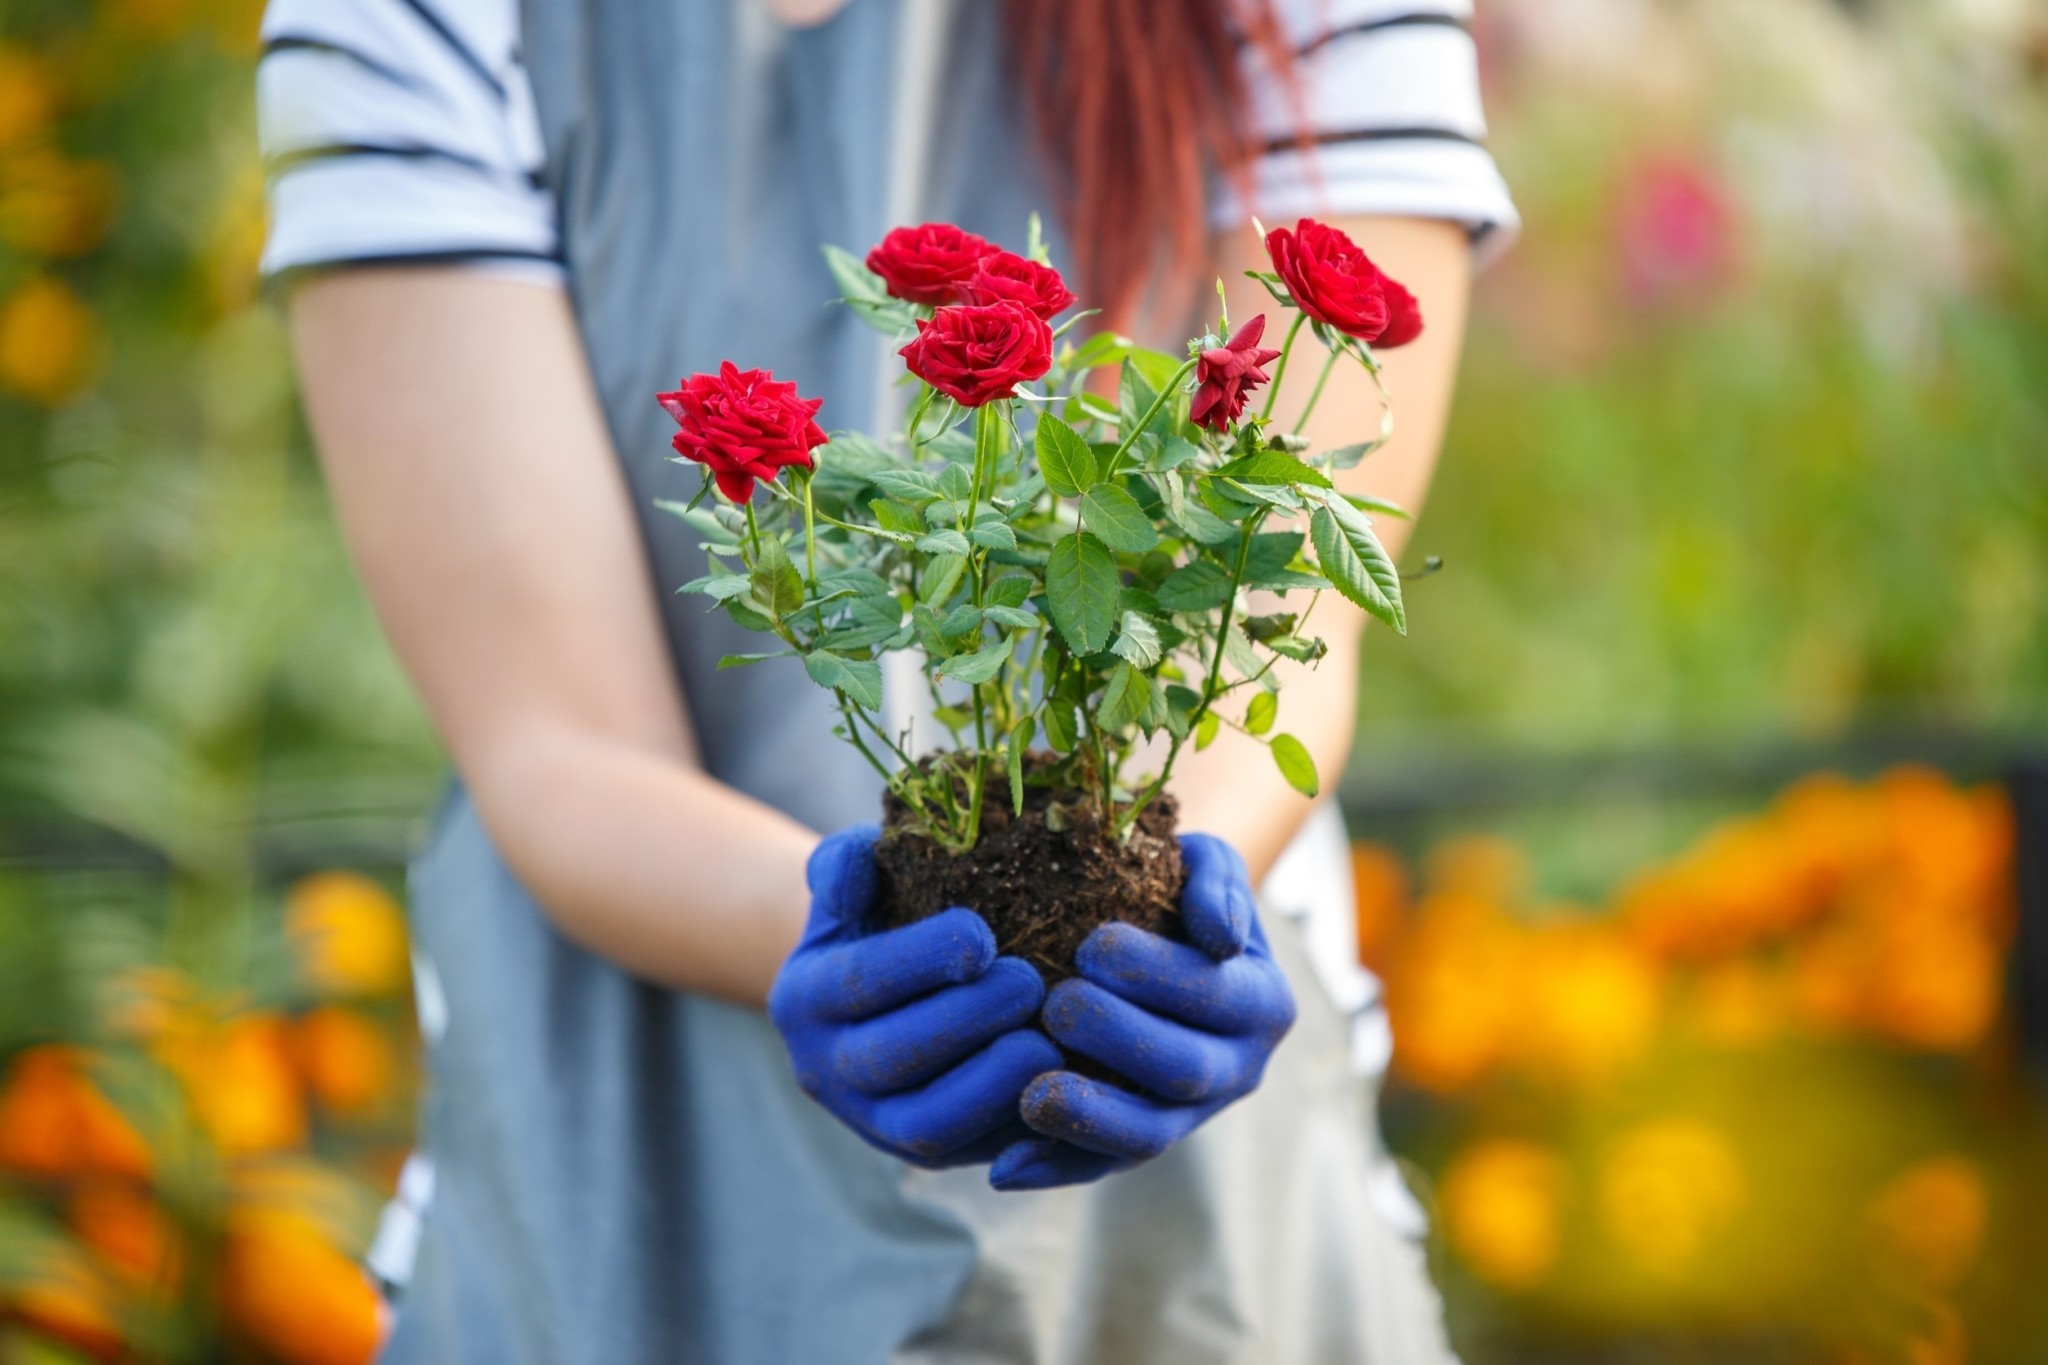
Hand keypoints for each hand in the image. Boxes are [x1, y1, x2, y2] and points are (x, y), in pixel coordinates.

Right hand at [768, 825, 1060, 1166]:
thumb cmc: (881, 911)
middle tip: (1029, 984)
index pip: (858, 982)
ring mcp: (874, 1123)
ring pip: (927, 1126)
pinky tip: (1065, 1085)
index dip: (918, 961)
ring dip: (991, 1086)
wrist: (883, 979)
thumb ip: (847, 862)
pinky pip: (972, 1154)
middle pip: (890, 1059)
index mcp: (805, 998)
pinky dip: (1018, 1126)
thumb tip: (856, 871)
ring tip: (1048, 1044)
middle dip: (963, 1023)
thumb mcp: (855, 878)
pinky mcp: (927, 1155)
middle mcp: (827, 1070)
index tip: (980, 937)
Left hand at [988, 834, 1296, 1190]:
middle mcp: (1238, 1069)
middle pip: (1186, 1072)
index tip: (1092, 945)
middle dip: (1121, 1040)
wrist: (1155, 939)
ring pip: (1148, 1135)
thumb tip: (1218, 936)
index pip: (1218, 995)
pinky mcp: (1137, 1144)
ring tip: (1032, 1095)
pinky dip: (1054, 1169)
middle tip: (1057, 1006)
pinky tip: (1003, 1165)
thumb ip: (1217, 883)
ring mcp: (1189, 1117)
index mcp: (1263, 1002)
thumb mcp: (1207, 865)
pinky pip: (1099, 1168)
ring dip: (1091, 1119)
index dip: (1159, 975)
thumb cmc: (1175, 893)